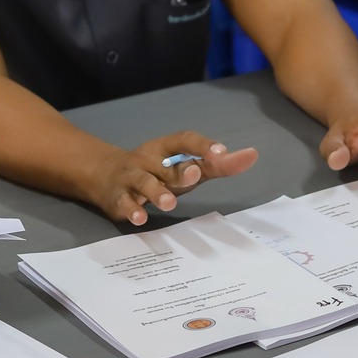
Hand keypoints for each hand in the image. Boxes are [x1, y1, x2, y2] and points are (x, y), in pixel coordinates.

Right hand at [86, 133, 258, 226]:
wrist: (104, 174)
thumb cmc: (156, 170)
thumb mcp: (185, 165)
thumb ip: (216, 164)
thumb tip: (252, 156)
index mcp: (166, 148)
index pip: (184, 140)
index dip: (202, 145)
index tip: (221, 152)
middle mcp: (148, 159)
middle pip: (165, 164)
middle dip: (180, 170)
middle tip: (195, 174)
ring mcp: (131, 177)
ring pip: (144, 183)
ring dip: (157, 193)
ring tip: (169, 204)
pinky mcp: (118, 197)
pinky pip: (124, 202)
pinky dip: (132, 210)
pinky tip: (140, 218)